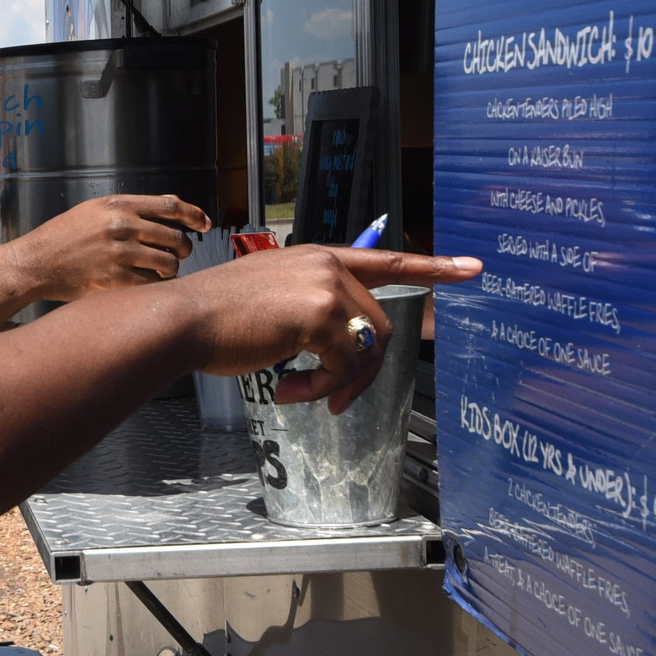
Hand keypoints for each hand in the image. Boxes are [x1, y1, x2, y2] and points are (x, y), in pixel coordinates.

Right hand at [2, 195, 210, 300]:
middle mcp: (121, 227)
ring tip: (161, 270)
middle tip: (180, 254)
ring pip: (168, 264)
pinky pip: (151, 284)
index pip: (170, 206)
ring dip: (171, 270)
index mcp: (117, 206)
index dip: (194, 215)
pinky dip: (154, 286)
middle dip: (184, 249)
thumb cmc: (63, 236)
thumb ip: (131, 208)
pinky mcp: (115, 279)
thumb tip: (171, 205)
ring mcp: (119, 254)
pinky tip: (146, 283)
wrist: (36, 262)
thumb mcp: (94, 211)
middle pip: (175, 237)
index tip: (204, 223)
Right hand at [177, 247, 481, 413]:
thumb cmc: (215, 318)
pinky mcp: (321, 314)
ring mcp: (326, 286)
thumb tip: (338, 353)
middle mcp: (326, 265)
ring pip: (367, 348)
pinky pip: (346, 364)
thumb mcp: (270, 301)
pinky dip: (323, 387)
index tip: (471, 268)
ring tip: (303, 393)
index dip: (432, 265)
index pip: (385, 258)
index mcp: (316, 259)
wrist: (184, 320)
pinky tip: (290, 389)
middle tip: (331, 397)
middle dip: (361, 370)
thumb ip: (308, 313)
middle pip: (378, 324)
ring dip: (340, 382)